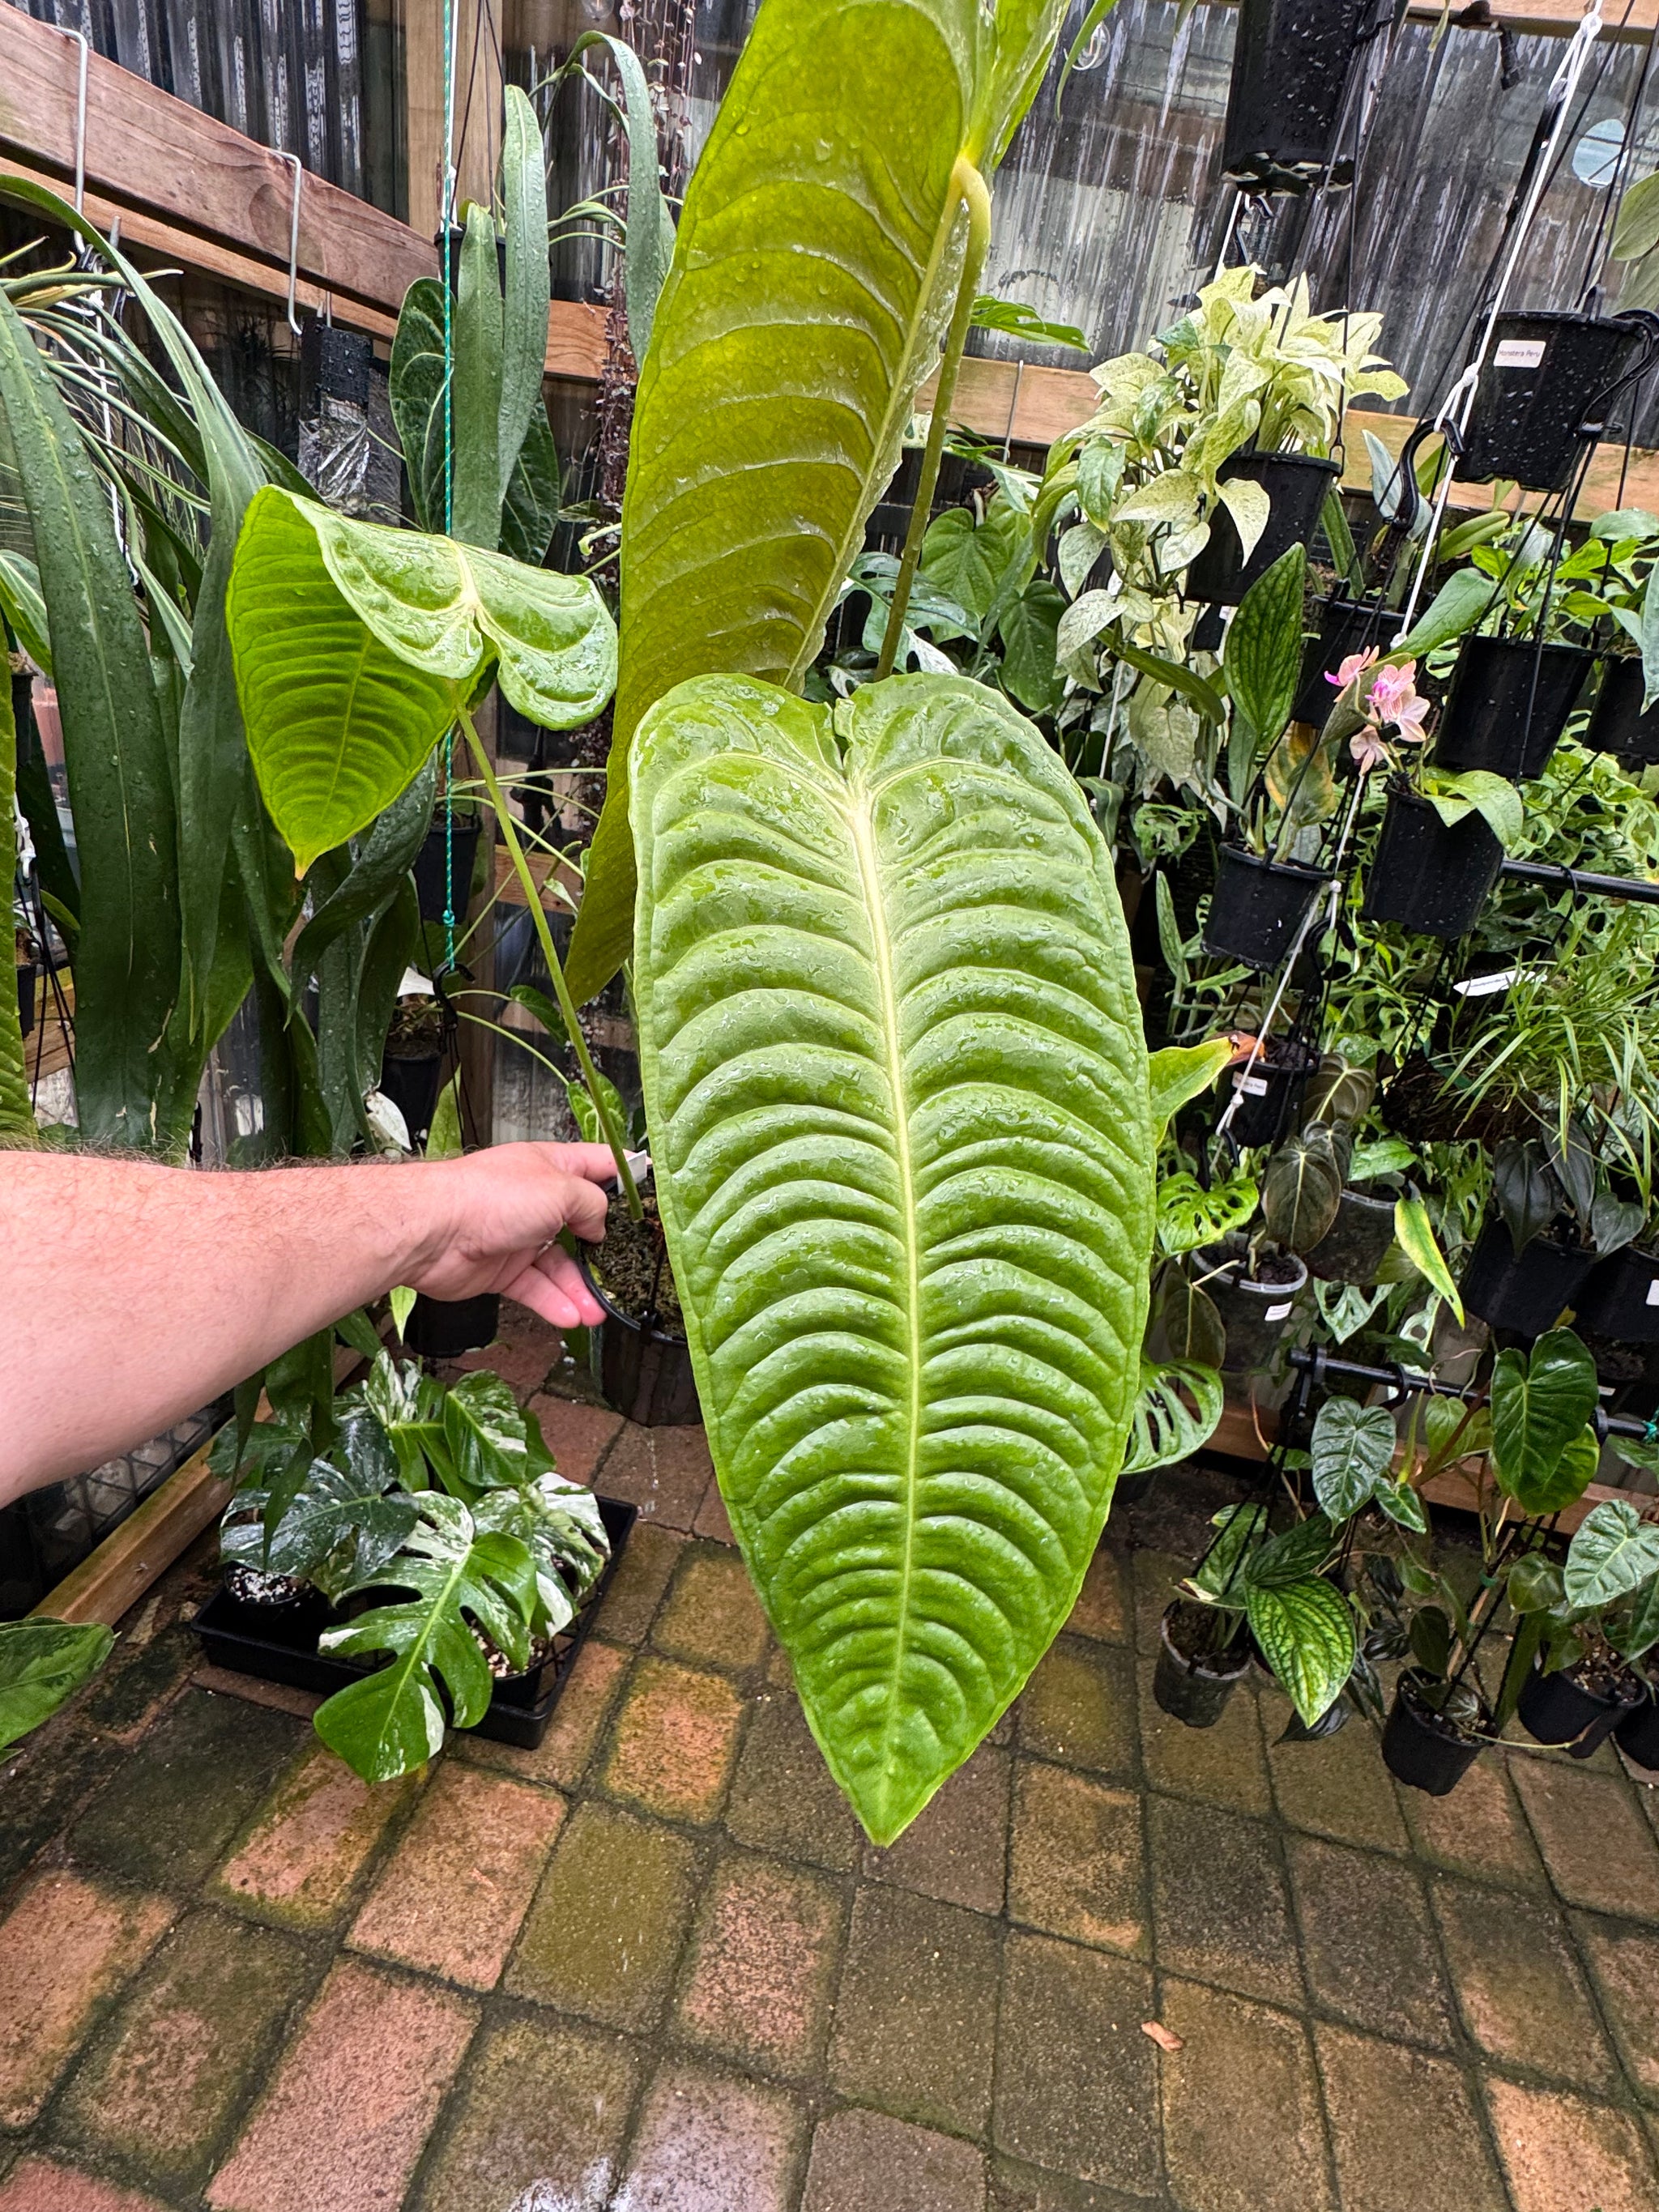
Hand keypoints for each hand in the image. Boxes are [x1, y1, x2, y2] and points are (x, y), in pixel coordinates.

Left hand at [403, 1142, 616, 1329]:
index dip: (625, 1172)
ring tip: (598, 1312)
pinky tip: (570, 1316)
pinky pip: (535, 1289)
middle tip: (626, 1267)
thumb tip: (601, 1224)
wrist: (431, 1231)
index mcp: (550, 1166)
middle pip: (581, 1223)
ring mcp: (517, 1235)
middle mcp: (535, 1199)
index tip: (649, 1189)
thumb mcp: (560, 1190)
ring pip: (559, 1265)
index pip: (597, 1163)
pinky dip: (553, 1303)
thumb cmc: (486, 1196)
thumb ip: (591, 1204)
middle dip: (604, 1247)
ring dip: (579, 1289)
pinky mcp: (501, 1268)